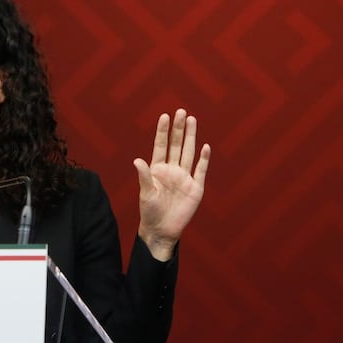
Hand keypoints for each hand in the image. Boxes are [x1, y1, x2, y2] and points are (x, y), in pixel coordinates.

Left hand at [134, 108, 210, 260]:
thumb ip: (144, 177)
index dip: (163, 131)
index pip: (161, 146)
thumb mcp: (145, 194)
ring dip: (191, 137)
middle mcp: (172, 169)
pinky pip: (200, 170)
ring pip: (189, 153)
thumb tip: (137, 160)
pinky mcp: (195, 188)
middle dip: (179, 128)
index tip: (164, 116)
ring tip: (192, 120)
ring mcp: (185, 177)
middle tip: (181, 111)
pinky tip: (205, 147)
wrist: (162, 230)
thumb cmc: (150, 212)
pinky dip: (203, 159)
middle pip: (177, 145)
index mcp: (158, 169)